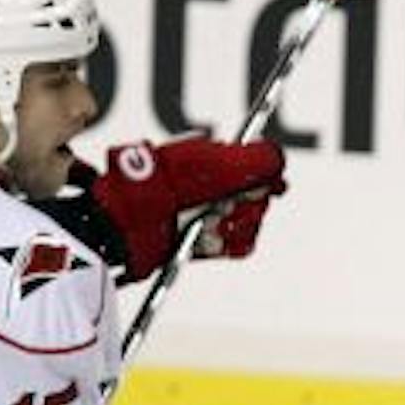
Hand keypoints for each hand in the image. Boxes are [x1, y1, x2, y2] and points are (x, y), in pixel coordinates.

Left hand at [85, 136, 287, 282]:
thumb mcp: (207, 164)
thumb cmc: (157, 187)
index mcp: (212, 160)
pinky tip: (207, 237)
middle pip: (259, 197)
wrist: (126, 225)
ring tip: (205, 223)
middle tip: (220, 206)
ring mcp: (212, 215)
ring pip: (250, 223)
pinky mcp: (209, 241)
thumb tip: (278, 158)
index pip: (260, 167)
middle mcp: (214, 187)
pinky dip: (227, 242)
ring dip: (233, 225)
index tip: (272, 185)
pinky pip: (240, 245)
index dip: (267, 177)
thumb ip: (249, 160)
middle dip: (245, 204)